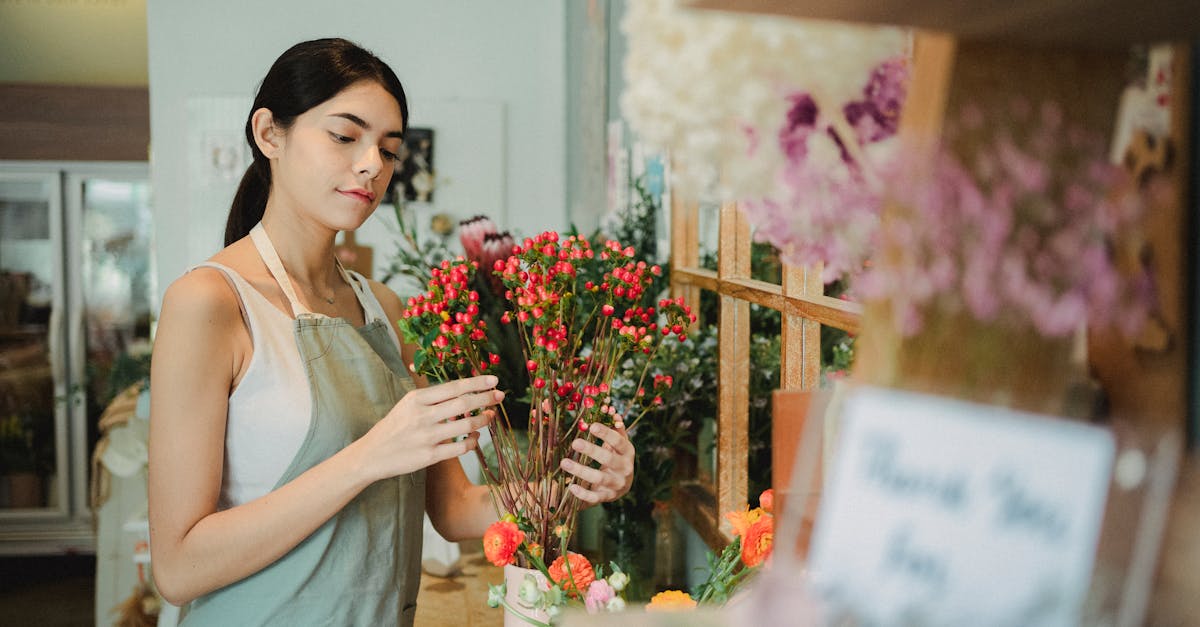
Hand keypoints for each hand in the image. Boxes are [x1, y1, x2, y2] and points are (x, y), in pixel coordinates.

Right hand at [354, 375, 501, 480]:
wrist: (371, 454)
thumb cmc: (394, 427)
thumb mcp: (407, 405)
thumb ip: (432, 398)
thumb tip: (464, 391)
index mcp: (416, 399)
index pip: (454, 387)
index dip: (477, 382)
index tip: (494, 380)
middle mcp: (422, 416)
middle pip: (464, 403)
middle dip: (486, 398)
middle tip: (500, 395)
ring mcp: (426, 437)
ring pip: (466, 425)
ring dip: (484, 420)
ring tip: (490, 416)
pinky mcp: (429, 456)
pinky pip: (461, 447)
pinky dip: (473, 441)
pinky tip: (476, 437)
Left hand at [559, 422, 634, 504]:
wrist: (623, 484)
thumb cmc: (617, 457)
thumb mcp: (618, 443)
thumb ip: (615, 428)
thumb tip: (612, 411)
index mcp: (627, 452)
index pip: (618, 442)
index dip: (606, 434)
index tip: (592, 426)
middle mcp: (625, 469)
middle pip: (609, 459)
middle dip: (592, 450)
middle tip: (575, 442)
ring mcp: (616, 484)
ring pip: (599, 478)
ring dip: (581, 471)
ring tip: (564, 462)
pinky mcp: (607, 497)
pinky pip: (595, 497)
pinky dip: (583, 493)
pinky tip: (571, 487)